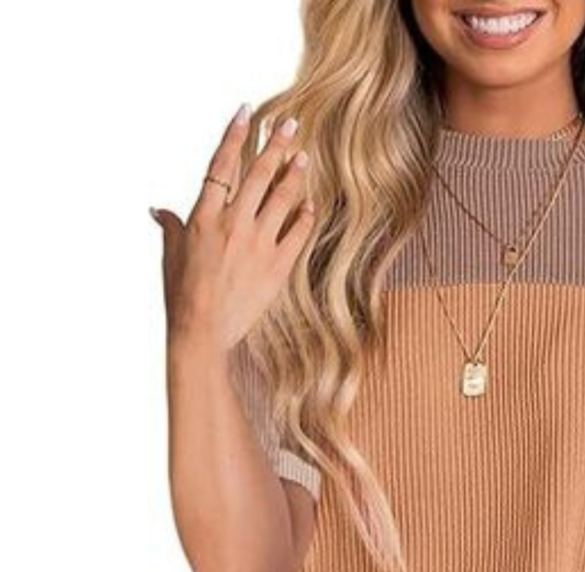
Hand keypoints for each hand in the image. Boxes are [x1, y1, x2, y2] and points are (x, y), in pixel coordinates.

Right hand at [150, 103, 317, 353]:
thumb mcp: (172, 254)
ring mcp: (258, 243)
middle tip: (291, 124)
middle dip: (276, 144)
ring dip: (295, 174)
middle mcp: (233, 223)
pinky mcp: (277, 265)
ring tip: (304, 157)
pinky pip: (297, 233)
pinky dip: (305, 215)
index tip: (247, 113)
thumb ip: (170, 226)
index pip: (222, 164)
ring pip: (282, 198)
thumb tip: (158, 210)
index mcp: (205, 215)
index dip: (236, 135)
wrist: (203, 329)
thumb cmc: (182, 293)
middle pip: (258, 173)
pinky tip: (311, 203)